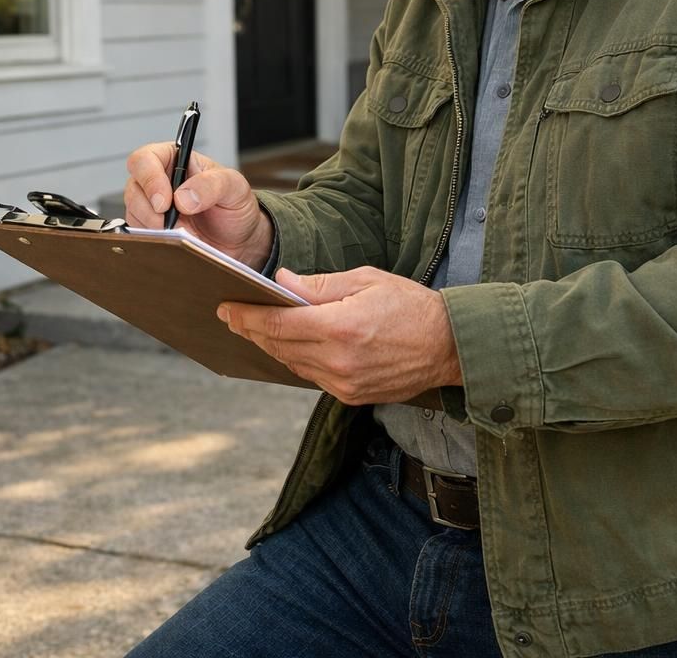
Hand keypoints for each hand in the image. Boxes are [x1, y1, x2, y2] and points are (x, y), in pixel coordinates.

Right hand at [124, 141, 272, 267]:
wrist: (240, 241)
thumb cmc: (235, 207)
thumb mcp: (234, 188)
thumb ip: (211, 185)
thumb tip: (183, 197)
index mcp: (175, 160)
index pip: (145, 159)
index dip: (149, 179)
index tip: (164, 202)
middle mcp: (158, 181)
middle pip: (133, 189)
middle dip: (149, 210)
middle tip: (171, 224)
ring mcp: (151, 208)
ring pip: (133, 214)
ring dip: (154, 228)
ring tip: (182, 233)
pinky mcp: (151, 231)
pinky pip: (140, 236)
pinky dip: (155, 241)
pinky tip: (175, 243)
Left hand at [220, 267, 461, 405]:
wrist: (449, 346)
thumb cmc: (411, 305)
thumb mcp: (367, 280)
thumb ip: (320, 285)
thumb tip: (281, 283)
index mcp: (341, 327)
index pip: (279, 324)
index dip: (248, 316)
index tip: (226, 308)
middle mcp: (339, 361)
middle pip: (279, 346)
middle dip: (252, 330)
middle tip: (232, 316)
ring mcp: (344, 383)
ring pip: (292, 363)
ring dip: (272, 346)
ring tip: (256, 328)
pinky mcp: (351, 396)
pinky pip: (312, 376)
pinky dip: (297, 359)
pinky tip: (291, 344)